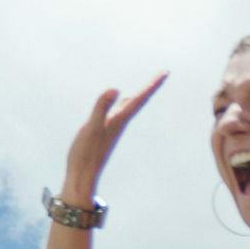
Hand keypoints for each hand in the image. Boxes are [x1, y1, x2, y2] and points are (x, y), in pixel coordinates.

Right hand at [62, 73, 165, 197]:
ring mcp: (113, 127)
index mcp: (120, 120)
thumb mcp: (92, 127)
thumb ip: (102, 107)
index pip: (140, 98)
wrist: (83, 176)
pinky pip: (119, 112)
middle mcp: (120, 123)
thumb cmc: (86, 154)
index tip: (166, 72)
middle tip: (162, 74)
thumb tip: (114, 88)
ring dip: (140, 95)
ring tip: (148, 86)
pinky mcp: (105, 131)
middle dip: (151, 87)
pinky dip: (124, 103)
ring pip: (130, 107)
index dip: (153, 84)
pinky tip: (122, 102)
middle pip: (139, 101)